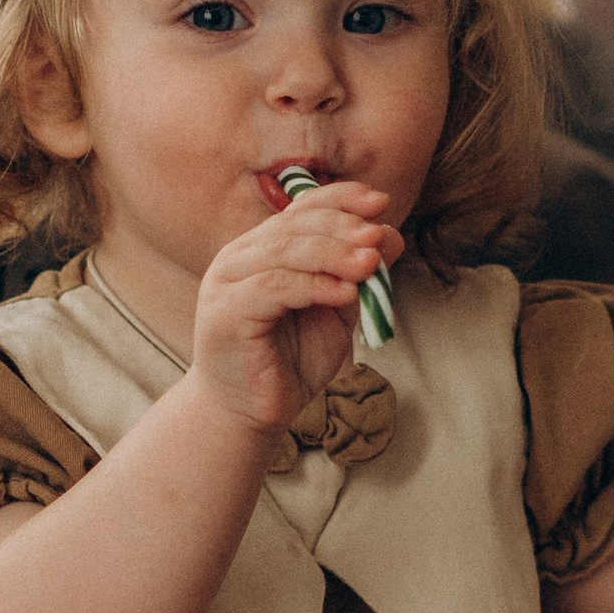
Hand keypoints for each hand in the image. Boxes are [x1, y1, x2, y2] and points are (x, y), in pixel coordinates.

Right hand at [189, 180, 401, 436]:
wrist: (251, 414)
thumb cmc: (291, 362)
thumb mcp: (336, 310)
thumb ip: (356, 274)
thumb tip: (389, 235)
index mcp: (264, 248)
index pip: (303, 208)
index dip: (342, 199)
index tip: (381, 203)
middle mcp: (240, 257)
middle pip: (296, 225)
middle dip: (343, 227)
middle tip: (377, 238)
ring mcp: (227, 282)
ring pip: (284, 251)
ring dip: (333, 254)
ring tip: (369, 266)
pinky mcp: (224, 312)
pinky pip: (274, 287)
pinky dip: (314, 286)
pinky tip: (345, 293)